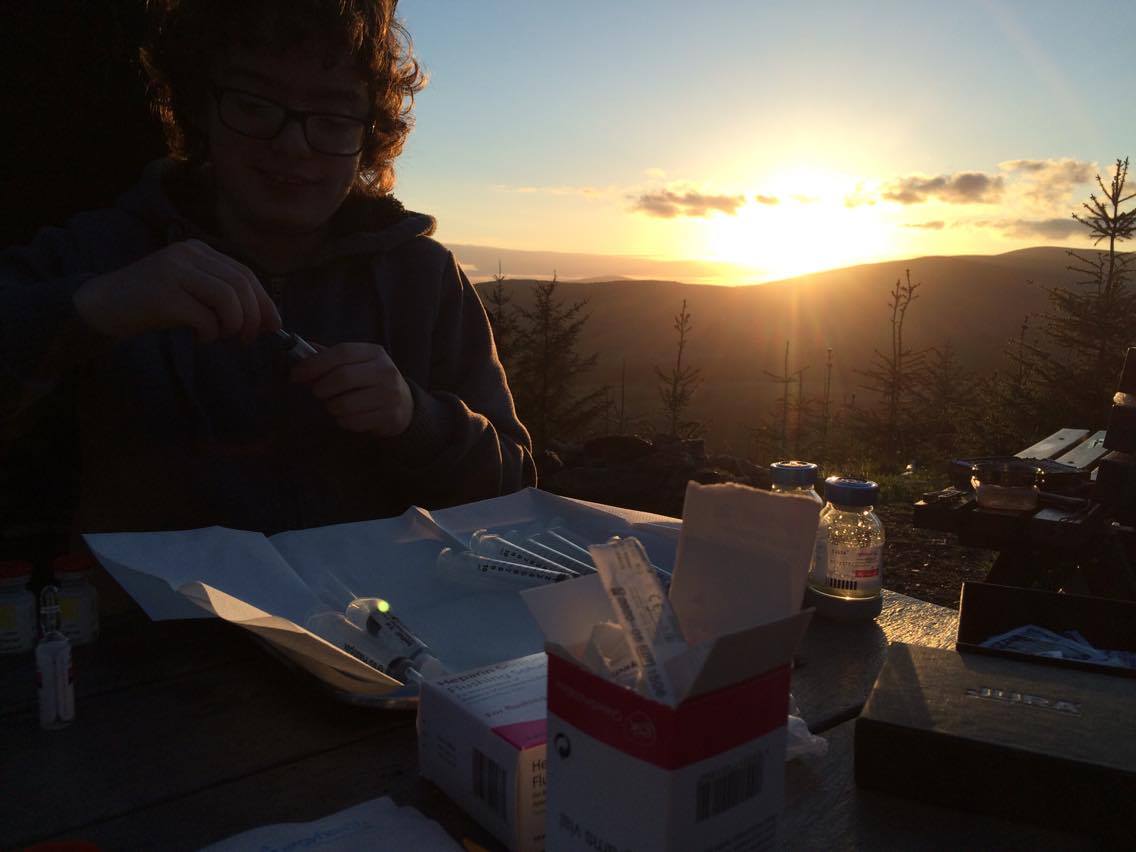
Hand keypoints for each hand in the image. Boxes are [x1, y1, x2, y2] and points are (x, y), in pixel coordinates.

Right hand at [73, 239, 281, 343]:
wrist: (103, 305)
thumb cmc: (153, 303)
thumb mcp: (190, 289)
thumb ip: (222, 294)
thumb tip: (264, 319)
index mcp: (198, 250)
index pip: (245, 273)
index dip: (265, 302)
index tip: (274, 326)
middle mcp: (188, 254)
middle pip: (241, 285)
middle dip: (254, 317)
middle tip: (249, 339)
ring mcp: (174, 272)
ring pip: (228, 299)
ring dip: (233, 326)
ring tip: (222, 336)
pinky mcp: (163, 295)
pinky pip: (205, 318)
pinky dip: (210, 333)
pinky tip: (200, 337)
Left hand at [290, 342, 413, 436]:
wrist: (404, 405)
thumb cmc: (371, 381)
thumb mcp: (357, 363)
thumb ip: (330, 358)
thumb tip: (301, 353)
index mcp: (374, 353)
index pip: (341, 352)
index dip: (315, 363)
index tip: (296, 374)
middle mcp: (385, 371)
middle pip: (342, 377)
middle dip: (321, 387)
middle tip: (318, 392)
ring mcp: (390, 394)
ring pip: (344, 404)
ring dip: (331, 407)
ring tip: (336, 405)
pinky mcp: (389, 416)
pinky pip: (353, 421)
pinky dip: (343, 421)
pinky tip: (349, 416)